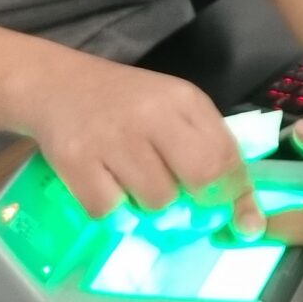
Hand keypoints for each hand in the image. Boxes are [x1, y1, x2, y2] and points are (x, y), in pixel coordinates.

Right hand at [10, 51, 257, 235]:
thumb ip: (209, 147)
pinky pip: (111, 212)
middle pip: (201, 177)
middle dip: (201, 201)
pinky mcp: (76, 162)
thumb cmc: (127, 104)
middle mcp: (151, 115)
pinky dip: (114, 211)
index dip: (237, 192)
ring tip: (137, 184)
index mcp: (183, 100)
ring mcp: (112, 139)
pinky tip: (108, 187)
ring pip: (157, 202)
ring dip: (152, 206)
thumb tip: (245, 212)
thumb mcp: (174, 109)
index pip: (226, 154)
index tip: (239, 216)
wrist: (57, 85)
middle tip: (187, 201)